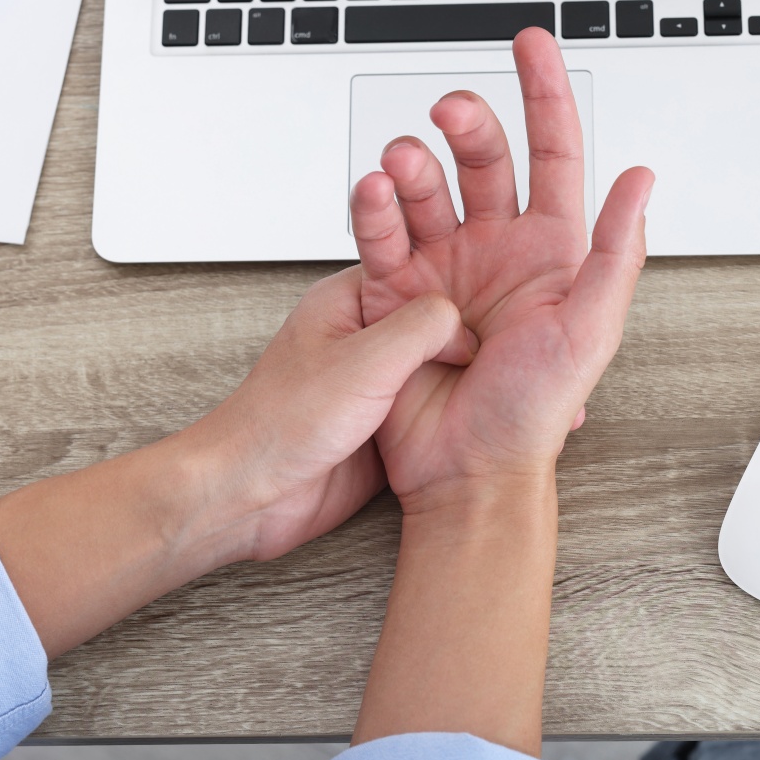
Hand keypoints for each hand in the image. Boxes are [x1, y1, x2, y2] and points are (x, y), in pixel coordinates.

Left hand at [172, 266, 474, 560]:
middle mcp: (363, 337)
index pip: (414, 266)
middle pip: (432, 316)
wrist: (253, 494)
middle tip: (507, 322)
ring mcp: (375, 380)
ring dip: (462, 366)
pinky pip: (432, 402)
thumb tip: (463, 322)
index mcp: (347, 302)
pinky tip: (480, 403)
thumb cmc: (280, 423)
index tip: (493, 278)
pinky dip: (454, 404)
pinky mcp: (385, 421)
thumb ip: (419, 328)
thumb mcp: (363, 361)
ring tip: (504, 361)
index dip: (453, 272)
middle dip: (467, 323)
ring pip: (436, 361)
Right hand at [349, 27, 653, 513]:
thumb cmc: (531, 411)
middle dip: (467, 124)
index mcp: (551, 251)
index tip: (530, 44)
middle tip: (448, 111)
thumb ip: (615, 252)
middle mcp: (495, 250)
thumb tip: (640, 179)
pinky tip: (374, 195)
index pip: (554, 153)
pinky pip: (382, 237)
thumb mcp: (589, 331)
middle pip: (483, 160)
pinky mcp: (395, 293)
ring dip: (413, 166)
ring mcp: (443, 268)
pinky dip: (374, 210)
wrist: (466, 468)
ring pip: (426, 190)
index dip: (545, 94)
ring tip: (403, 165)